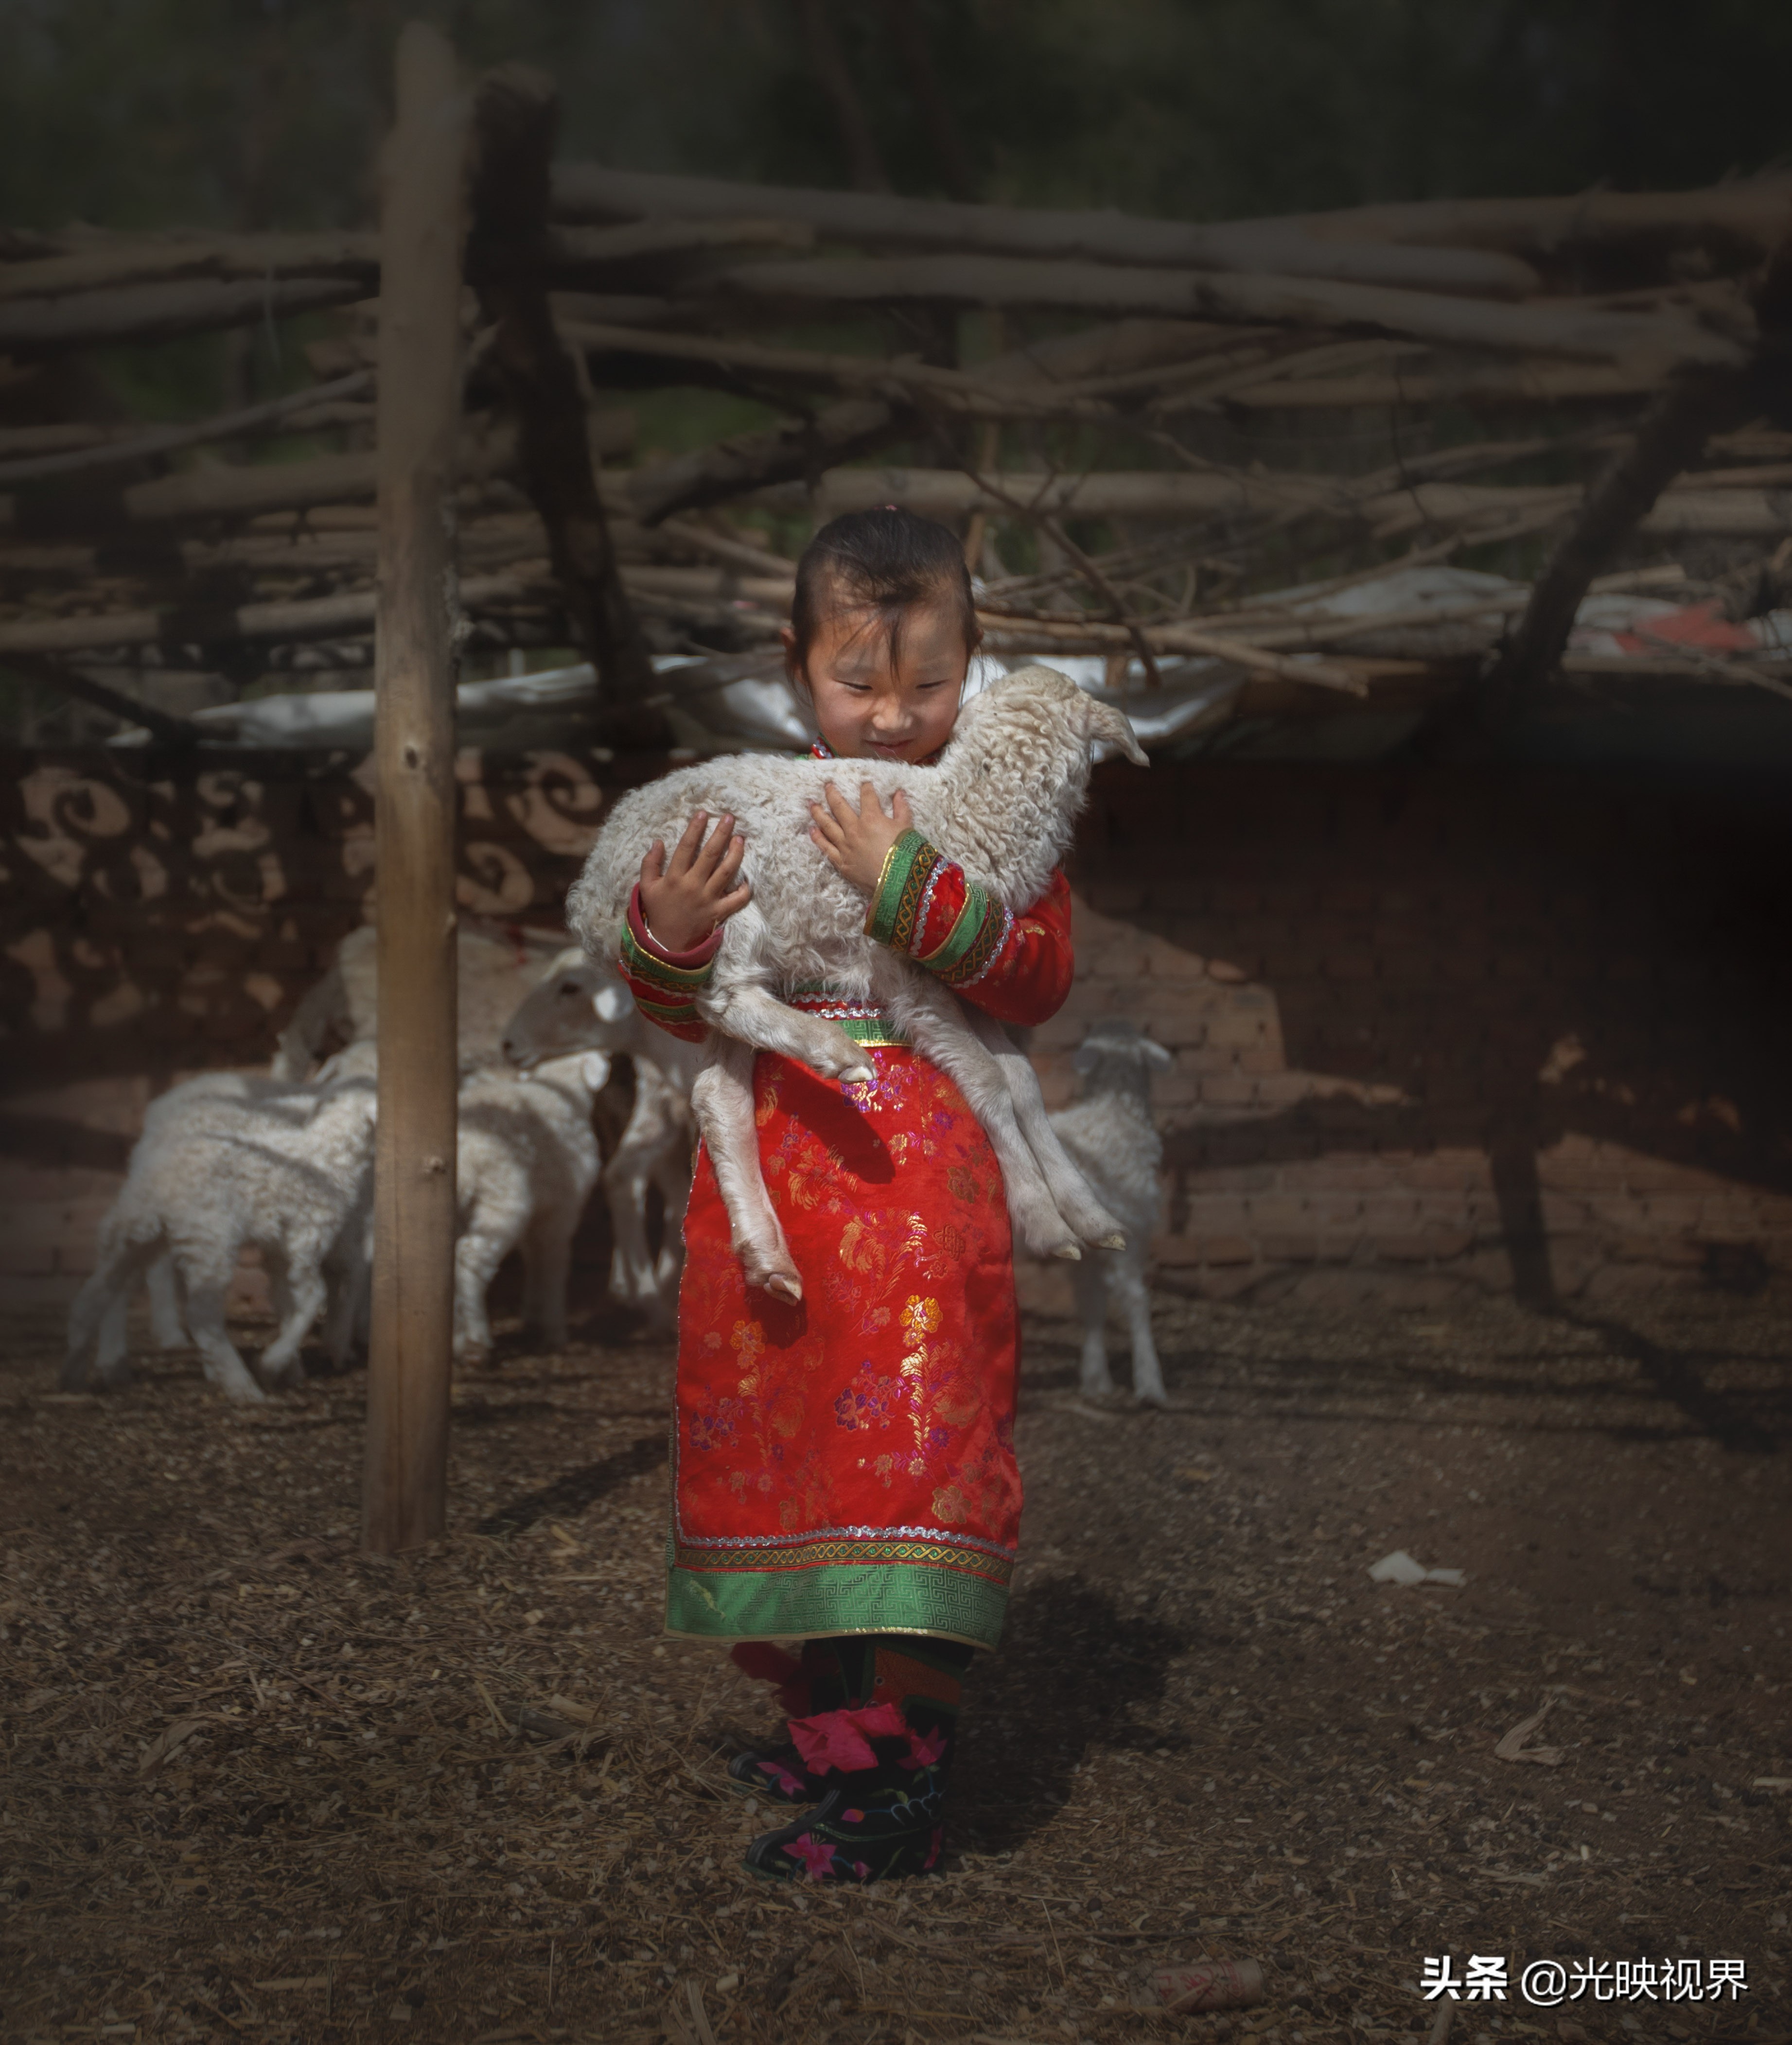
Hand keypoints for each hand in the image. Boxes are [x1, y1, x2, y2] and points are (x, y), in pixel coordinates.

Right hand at [637, 810, 749, 952]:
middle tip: (730, 818)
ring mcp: (708, 899)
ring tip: (741, 839)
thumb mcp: (646, 887)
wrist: (666, 944)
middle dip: (721, 834)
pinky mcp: (719, 912)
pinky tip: (749, 878)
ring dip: (735, 854)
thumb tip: (657, 842)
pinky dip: (745, 890)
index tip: (703, 813)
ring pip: (726, 872)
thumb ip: (649, 864)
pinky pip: (737, 900)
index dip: (695, 829)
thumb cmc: (658, 911)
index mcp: (674, 878)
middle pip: (710, 855)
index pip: (686, 847)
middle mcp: (692, 886)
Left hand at [808, 781, 913, 894]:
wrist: (899, 881)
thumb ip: (901, 809)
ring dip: (818, 813)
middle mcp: (854, 829)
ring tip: (811, 804)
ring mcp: (845, 846)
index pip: (867, 797)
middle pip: (839, 807)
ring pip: (827, 825)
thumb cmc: (906, 853)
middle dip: (832, 794)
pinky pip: (826, 848)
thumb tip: (899, 793)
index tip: (864, 783)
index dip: (866, 788)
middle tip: (826, 785)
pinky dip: (818, 838)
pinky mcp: (842, 862)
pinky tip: (812, 830)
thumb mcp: (907, 828)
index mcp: (872, 818)